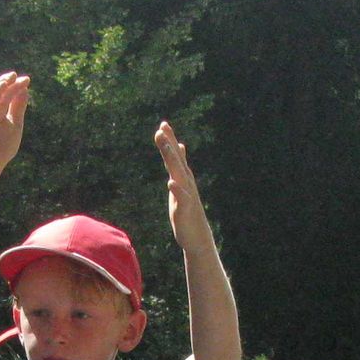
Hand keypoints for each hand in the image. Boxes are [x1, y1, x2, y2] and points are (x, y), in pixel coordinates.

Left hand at [155, 121, 213, 253]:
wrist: (197, 235)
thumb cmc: (187, 209)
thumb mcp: (181, 184)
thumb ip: (178, 166)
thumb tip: (179, 146)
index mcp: (182, 177)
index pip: (175, 155)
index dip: (169, 140)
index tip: (163, 124)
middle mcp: (186, 182)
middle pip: (176, 160)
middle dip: (169, 144)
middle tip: (162, 127)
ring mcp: (187, 194)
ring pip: (179, 174)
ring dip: (172, 159)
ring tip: (165, 146)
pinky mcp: (185, 209)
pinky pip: (182, 198)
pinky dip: (177, 189)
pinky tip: (171, 182)